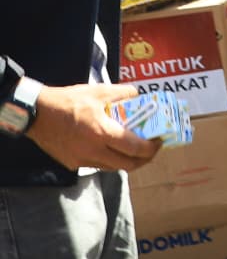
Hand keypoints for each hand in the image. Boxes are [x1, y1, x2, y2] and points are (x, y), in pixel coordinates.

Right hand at [25, 83, 162, 171]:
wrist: (36, 113)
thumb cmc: (69, 101)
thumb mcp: (100, 91)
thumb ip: (124, 93)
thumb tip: (140, 96)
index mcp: (102, 134)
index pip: (135, 149)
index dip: (152, 148)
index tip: (160, 140)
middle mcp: (93, 152)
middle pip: (127, 165)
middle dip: (144, 159)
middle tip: (151, 148)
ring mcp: (81, 160)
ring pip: (112, 167)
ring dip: (126, 160)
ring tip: (133, 149)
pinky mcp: (71, 163)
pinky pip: (96, 165)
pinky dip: (107, 159)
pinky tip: (110, 148)